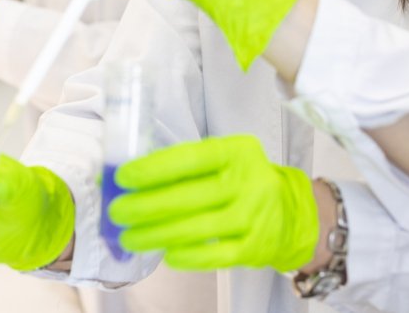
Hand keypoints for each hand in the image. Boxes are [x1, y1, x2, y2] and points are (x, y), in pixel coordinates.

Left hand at [109, 134, 317, 271]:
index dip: (153, 169)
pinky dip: (187, 256)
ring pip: (196, 228)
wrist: (291, 212)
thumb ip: (187, 165)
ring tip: (130, 237)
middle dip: (145, 206)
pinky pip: (214, 256)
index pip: (189, 158)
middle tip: (117, 212)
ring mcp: (254, 216)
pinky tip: (166, 253)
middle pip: (188, 197)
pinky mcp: (255, 248)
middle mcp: (249, 182)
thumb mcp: (225, 160)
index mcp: (237, 152)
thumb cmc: (244, 181)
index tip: (123, 178)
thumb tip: (131, 178)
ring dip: (156, 234)